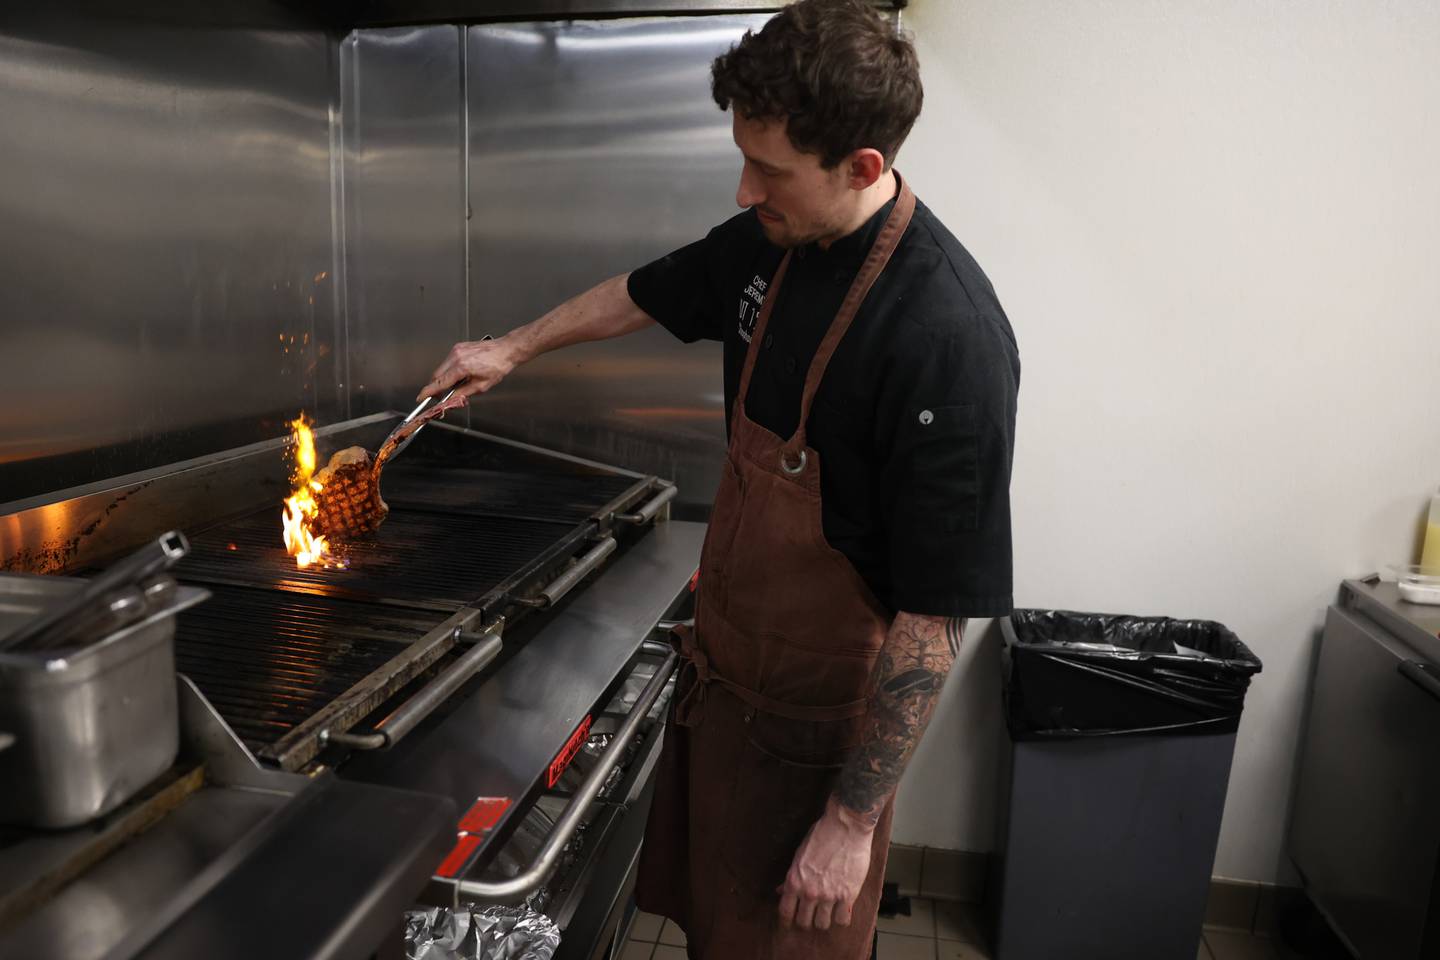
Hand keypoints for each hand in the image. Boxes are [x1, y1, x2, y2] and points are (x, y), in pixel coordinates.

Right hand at [417, 336, 521, 402]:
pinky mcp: (458, 347)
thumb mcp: (481, 386)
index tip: (421, 398)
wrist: (505, 350)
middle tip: (441, 396)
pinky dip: (449, 370)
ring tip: (457, 385)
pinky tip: (460, 375)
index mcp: (461, 367)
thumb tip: (450, 400)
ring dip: (444, 378)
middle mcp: (456, 356)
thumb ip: (462, 394)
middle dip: (436, 387)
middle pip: (436, 375)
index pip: (439, 382)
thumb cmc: (497, 366)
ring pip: (441, 368)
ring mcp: (456, 350)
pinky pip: (448, 361)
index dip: (428, 392)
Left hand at [777, 796, 875, 931]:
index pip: (785, 912)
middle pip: (804, 922)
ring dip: (824, 920)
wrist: (846, 827)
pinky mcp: (848, 895)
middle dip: (806, 920)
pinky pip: (842, 920)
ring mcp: (829, 896)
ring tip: (828, 912)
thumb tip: (781, 890)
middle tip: (811, 915)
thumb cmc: (821, 835)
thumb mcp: (799, 854)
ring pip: (823, 924)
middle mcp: (809, 892)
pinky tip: (842, 910)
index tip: (789, 923)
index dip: (786, 921)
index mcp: (794, 881)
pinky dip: (842, 917)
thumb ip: (791, 877)